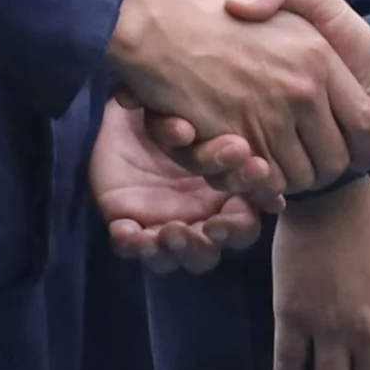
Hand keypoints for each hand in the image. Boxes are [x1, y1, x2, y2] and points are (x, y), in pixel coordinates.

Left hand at [89, 104, 269, 263]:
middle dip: (220, 237)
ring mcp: (166, 226)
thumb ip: (216, 131)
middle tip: (213, 226)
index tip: (239, 209)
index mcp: (225, 195)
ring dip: (180, 249)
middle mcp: (200, 217)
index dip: (246, 217)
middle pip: (219, 246)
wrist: (123, 112)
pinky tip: (127, 231)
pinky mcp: (130, 228)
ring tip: (171, 232)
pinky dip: (132, 245)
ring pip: (180, 258)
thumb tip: (240, 148)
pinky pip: (131, 248)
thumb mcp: (193, 114)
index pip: (245, 221)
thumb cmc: (170, 112)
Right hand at [111, 0, 369, 201]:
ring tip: (275, 166)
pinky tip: (248, 166)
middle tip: (306, 163)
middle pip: (336, 157)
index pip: (364, 120)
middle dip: (323, 167)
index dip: (355, 140)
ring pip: (301, 175)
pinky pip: (263, 180)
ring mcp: (270, 116)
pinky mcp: (236, 140)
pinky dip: (259, 182)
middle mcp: (303, 87)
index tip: (340, 143)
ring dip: (290, 178)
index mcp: (319, 51)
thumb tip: (316, 34)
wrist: (147, 21)